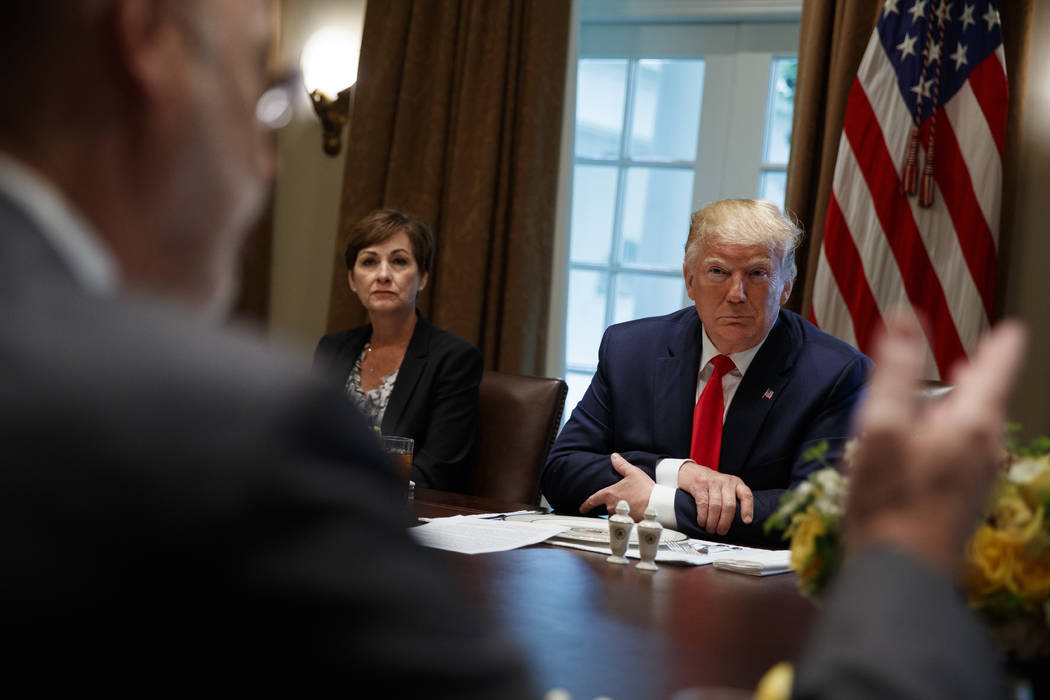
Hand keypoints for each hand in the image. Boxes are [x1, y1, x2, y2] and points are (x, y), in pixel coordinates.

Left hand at [579, 453, 654, 519]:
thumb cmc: (645, 489)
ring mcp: (619, 515)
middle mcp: (612, 506)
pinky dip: (628, 515)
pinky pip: (625, 518)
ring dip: (621, 509)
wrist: (658, 504)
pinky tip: (636, 510)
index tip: (582, 508)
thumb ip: (621, 465)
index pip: (593, 500)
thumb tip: (614, 456)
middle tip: (625, 498)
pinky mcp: (628, 522)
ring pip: (616, 513)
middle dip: (613, 503)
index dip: (586, 505)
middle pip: (606, 506)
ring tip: (633, 503)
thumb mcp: (633, 473)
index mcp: (610, 494)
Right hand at [678, 461, 753, 534]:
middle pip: (729, 505)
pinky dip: (702, 516)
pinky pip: (703, 504)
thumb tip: (739, 523)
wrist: (693, 472)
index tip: (747, 521)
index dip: (748, 509)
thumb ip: (734, 499)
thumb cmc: (712, 484)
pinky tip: (702, 522)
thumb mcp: (727, 487)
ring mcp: (712, 482)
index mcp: (736, 483)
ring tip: (711, 529)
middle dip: (725, 522)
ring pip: (715, 506)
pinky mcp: (699, 485)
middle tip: (721, 532)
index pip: (746, 495)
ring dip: (712, 522)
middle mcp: (726, 481)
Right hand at [846, 316, 1025, 574]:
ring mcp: (975, 478)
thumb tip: (905, 319)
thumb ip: (895, 370)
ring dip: (956, 408)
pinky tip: (919, 444)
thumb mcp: (882, 425)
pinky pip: (958, 453)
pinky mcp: (958, 500)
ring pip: (971, 428)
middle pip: (986, 400)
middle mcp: (984, 449)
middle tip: (977, 357)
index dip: (1002, 344)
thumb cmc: (888, 500)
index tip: (1011, 329)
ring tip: (939, 397)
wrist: (898, 574)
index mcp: (971, 423)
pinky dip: (945, 436)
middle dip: (978, 376)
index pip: (997, 367)